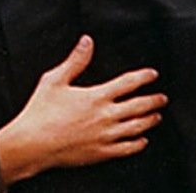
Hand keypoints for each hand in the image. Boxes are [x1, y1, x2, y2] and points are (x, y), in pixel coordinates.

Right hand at [0, 35, 166, 187]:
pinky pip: (127, 149)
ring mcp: (105, 136)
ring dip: (150, 120)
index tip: (153, 74)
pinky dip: (138, 144)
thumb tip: (87, 42)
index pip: (128, 83)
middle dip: (154, 100)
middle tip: (162, 97)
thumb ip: (75, 61)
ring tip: (157, 116)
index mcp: (96, 96)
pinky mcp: (101, 153)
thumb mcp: (55, 80)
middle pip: (139, 106)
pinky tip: (142, 141)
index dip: (143, 77)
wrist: (32, 144)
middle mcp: (105, 116)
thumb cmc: (41, 113)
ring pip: (137, 128)